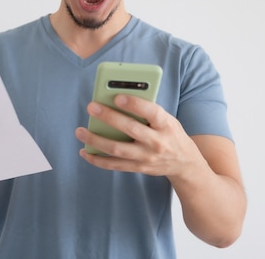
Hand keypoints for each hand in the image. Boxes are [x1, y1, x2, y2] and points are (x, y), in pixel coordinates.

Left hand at [75, 94, 203, 177]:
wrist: (184, 162)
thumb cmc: (169, 132)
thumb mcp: (166, 118)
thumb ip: (147, 110)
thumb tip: (117, 99)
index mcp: (166, 124)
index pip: (151, 112)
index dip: (135, 104)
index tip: (118, 96)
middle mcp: (157, 142)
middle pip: (130, 129)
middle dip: (109, 117)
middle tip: (91, 107)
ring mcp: (147, 157)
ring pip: (118, 150)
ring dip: (96, 140)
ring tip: (80, 131)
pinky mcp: (139, 168)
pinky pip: (115, 165)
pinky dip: (98, 160)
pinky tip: (85, 151)